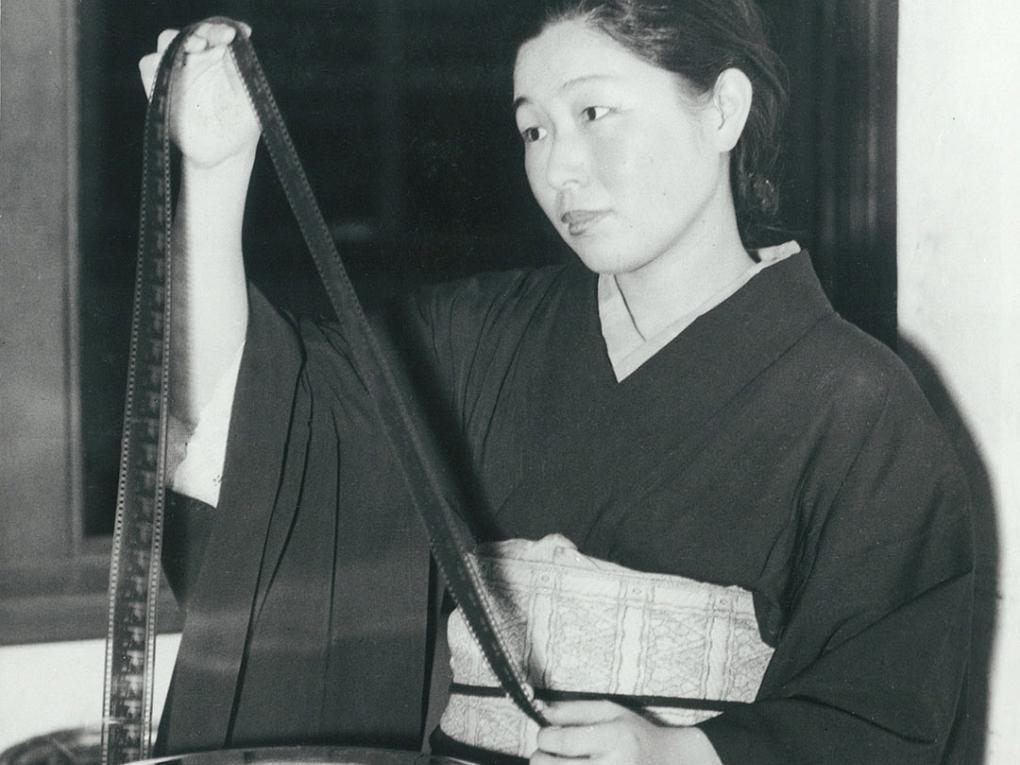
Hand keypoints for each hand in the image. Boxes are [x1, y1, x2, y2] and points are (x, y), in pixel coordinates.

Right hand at [137, 21, 260, 168]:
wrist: (225, 153)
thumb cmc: (241, 125)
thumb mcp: (250, 99)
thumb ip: (243, 73)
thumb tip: (238, 45)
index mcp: (220, 58)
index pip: (216, 33)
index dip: (223, 29)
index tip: (236, 33)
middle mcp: (197, 60)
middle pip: (193, 32)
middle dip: (205, 31)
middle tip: (220, 38)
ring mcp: (177, 72)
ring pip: (168, 41)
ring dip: (181, 39)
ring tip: (200, 47)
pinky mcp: (160, 87)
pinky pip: (149, 65)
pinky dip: (157, 60)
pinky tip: (173, 64)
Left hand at [531, 701, 721, 764]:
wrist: (668, 762)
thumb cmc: (635, 734)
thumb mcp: (610, 711)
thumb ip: (574, 709)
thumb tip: (542, 713)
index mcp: (615, 738)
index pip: (562, 741)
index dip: (544, 737)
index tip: (546, 734)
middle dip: (541, 757)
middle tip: (547, 752)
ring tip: (558, 763)